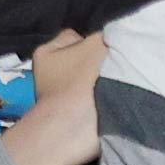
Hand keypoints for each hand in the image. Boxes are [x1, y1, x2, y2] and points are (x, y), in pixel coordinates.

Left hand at [0, 29, 106, 164]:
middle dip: (100, 62)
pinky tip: (117, 95)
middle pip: (86, 58)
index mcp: (47, 54)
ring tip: (117, 82)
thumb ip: (106, 36)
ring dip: (106, 80)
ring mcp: (63, 95)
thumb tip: (114, 40)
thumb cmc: (78, 82)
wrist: (76, 128)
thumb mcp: (95, 45)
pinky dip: (107, 96)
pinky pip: (97, 96)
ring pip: (94, 78)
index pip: (75, 37)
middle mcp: (51, 73)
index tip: (106, 51)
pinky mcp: (76, 113)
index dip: (93, 41)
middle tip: (115, 66)